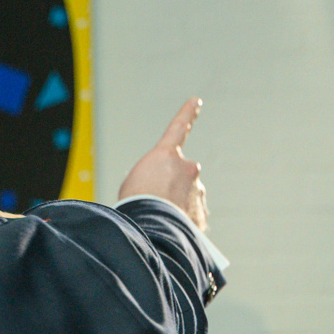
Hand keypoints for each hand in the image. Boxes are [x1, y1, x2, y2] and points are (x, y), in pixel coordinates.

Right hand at [119, 98, 207, 229]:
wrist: (149, 229)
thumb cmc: (134, 205)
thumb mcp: (133, 185)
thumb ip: (153, 180)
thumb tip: (170, 197)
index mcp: (166, 155)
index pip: (178, 129)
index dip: (187, 114)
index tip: (196, 101)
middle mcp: (188, 168)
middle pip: (178, 178)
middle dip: (168, 190)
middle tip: (151, 204)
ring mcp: (197, 191)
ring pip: (185, 198)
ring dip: (173, 208)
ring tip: (156, 221)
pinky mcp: (200, 213)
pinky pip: (190, 217)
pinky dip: (181, 224)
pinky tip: (168, 232)